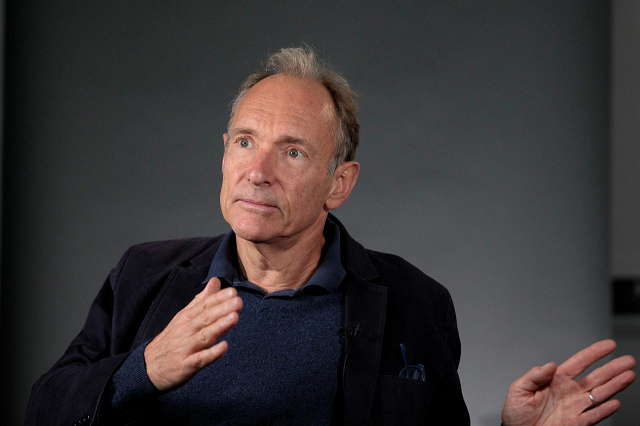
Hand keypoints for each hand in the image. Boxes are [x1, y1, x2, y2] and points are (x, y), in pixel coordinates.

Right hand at [144, 277, 242, 389]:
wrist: (148, 367)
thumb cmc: (171, 339)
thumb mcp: (183, 317)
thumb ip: (201, 300)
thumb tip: (216, 281)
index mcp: (187, 318)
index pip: (204, 305)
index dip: (218, 298)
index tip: (233, 292)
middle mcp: (186, 330)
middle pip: (205, 318)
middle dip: (222, 309)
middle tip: (238, 301)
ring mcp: (186, 348)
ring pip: (204, 336)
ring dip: (219, 326)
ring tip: (234, 317)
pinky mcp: (186, 365)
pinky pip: (200, 359)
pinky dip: (212, 353)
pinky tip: (224, 347)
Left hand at [501, 339, 635, 425]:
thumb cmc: (517, 412)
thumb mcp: (519, 389)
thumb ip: (534, 375)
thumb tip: (550, 365)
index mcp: (556, 379)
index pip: (579, 363)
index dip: (594, 353)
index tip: (609, 345)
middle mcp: (569, 392)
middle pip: (596, 378)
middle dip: (613, 368)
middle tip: (628, 360)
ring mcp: (575, 407)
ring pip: (599, 394)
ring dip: (615, 386)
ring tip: (628, 376)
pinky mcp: (576, 423)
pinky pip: (593, 416)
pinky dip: (604, 410)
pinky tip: (615, 403)